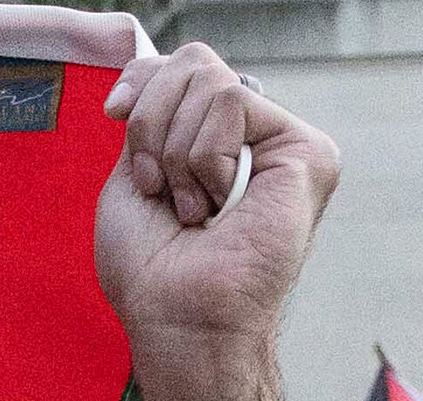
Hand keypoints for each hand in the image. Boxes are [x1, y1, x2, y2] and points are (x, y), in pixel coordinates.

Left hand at [90, 48, 336, 400]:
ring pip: (211, 82)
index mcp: (214, 141)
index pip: (181, 65)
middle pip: (195, 61)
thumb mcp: (133, 174)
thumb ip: (151, 114)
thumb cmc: (151, 269)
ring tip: (193, 209)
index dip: (143, 79)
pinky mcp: (308, 154)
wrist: (175, 317)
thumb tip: (159, 64)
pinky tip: (218, 205)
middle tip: (158, 188)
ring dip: (176, 154)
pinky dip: (204, 158)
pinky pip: (233, 103)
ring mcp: (284, 144)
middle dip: (152, 122)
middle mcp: (253, 138)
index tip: (115, 114)